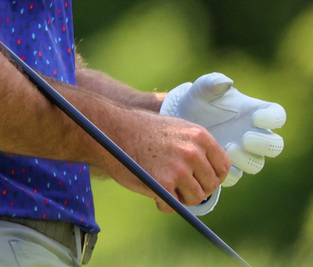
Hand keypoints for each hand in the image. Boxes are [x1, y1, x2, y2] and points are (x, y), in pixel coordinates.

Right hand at [98, 109, 230, 213]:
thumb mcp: (176, 129)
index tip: (200, 179)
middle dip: (196, 189)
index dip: (212, 176)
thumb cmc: (142, 129)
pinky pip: (174, 206)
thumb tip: (210, 172)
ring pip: (195, 199)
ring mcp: (179, 169)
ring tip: (163, 185)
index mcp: (199, 136)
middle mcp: (193, 152)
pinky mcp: (163, 185)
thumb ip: (195, 147)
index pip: (222, 167)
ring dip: (181, 198)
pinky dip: (164, 204)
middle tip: (177, 184)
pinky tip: (153, 191)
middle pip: (210, 186)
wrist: (113, 129)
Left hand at [161, 73, 285, 213]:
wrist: (180, 118)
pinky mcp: (228, 167)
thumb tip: (226, 83)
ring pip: (257, 164)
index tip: (256, 116)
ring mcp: (242, 153)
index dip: (273, 119)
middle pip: (275, 145)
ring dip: (246, 159)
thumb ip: (212, 82)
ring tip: (228, 148)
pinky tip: (216, 162)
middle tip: (245, 138)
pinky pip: (236, 176)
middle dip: (264, 144)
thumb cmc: (197, 100)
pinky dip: (230, 172)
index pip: (277, 116)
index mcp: (254, 112)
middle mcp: (254, 134)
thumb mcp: (201, 88)